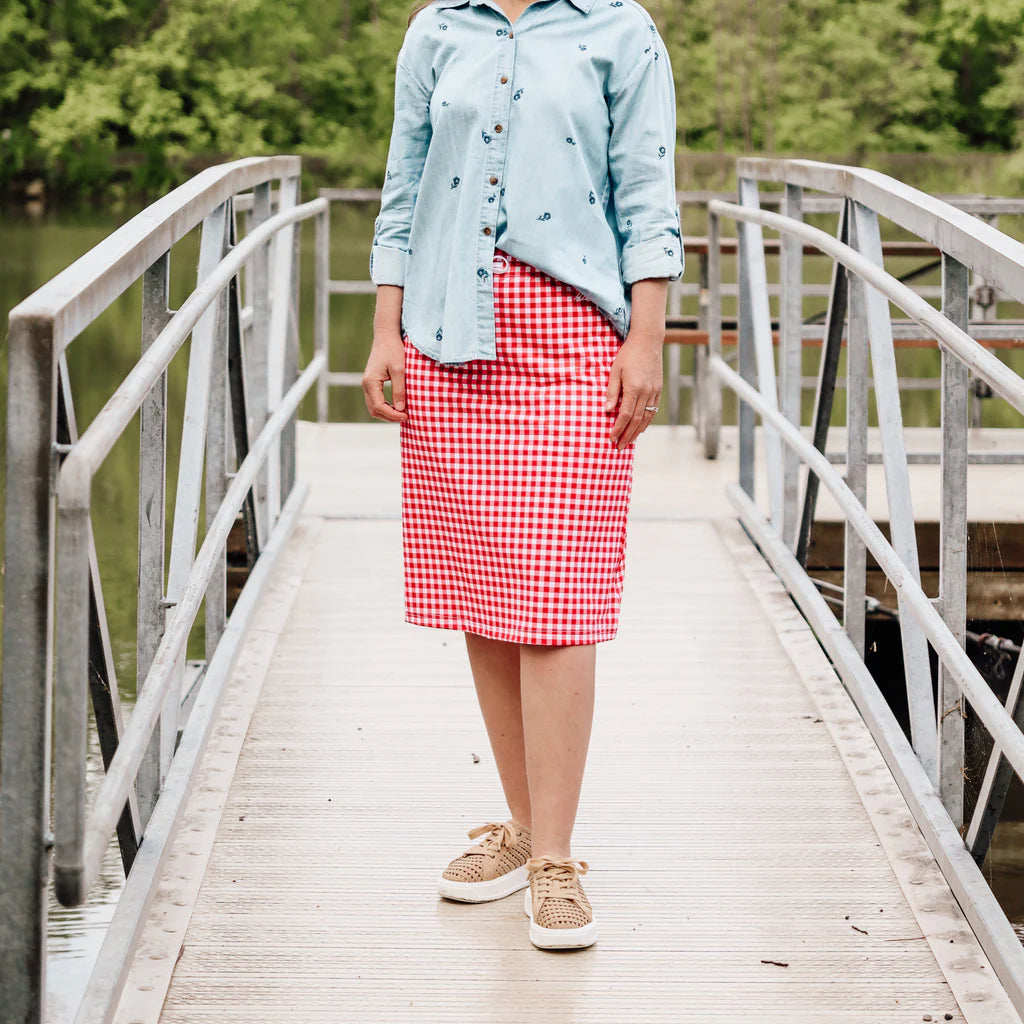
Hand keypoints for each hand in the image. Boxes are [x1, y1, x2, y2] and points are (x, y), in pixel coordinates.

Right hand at [362, 330, 408, 422]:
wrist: (386, 336)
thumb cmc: (393, 350)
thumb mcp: (400, 370)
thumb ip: (399, 390)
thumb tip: (400, 409)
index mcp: (371, 382)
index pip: (379, 406)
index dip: (393, 415)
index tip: (407, 416)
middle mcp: (366, 385)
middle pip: (374, 410)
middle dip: (389, 417)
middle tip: (406, 417)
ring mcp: (367, 384)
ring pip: (373, 407)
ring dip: (387, 413)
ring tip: (402, 413)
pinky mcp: (371, 383)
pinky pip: (375, 400)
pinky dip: (385, 407)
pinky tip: (397, 406)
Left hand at [604, 329, 662, 448]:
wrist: (648, 341)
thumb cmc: (628, 354)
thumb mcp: (615, 371)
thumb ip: (611, 391)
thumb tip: (606, 410)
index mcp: (634, 388)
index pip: (625, 415)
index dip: (618, 428)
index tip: (611, 438)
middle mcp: (646, 392)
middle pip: (637, 421)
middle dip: (627, 436)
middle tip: (619, 447)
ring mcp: (655, 392)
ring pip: (647, 418)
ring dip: (637, 432)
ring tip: (629, 441)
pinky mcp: (659, 390)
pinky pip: (653, 411)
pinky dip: (646, 422)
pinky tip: (640, 429)